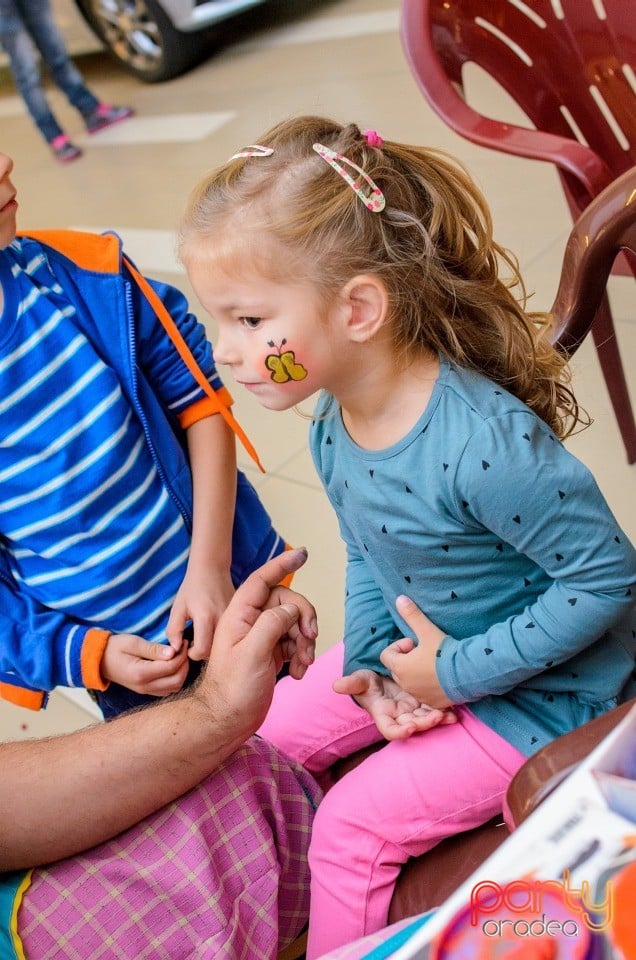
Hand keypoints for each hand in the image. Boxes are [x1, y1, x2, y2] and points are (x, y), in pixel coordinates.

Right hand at [101, 634, 189, 695]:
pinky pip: (167, 689)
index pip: (171, 667)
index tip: (184, 642)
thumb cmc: (114, 648)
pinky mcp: (146, 691)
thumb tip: (173, 652)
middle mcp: (144, 686)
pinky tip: (172, 664)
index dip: (182, 654)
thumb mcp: (132, 642)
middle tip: (184, 649)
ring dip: (181, 672)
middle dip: (184, 664)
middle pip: (177, 680)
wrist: (98, 661)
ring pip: (174, 687)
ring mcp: (145, 691)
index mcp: (140, 674)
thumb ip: (153, 649)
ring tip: (179, 655)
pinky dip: (175, 678)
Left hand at [166, 566, 234, 659]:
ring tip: (203, 633)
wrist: (212, 569)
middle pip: (213, 651)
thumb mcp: (177, 608)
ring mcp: (233, 619)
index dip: (191, 653)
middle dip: (201, 650)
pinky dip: (221, 636)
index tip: (186, 644)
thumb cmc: (192, 588)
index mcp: (205, 617)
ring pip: (223, 644)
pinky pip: (231, 635)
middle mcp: (222, 620)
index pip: (201, 651)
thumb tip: (176, 650)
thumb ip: (173, 630)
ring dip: (211, 644)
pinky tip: (213, 627)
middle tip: (193, 640)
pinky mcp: (239, 617)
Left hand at [199, 548, 317, 732]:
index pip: (263, 580)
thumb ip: (272, 623)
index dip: (283, 564)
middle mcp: (250, 621)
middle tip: (310, 638)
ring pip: (294, 623)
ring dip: (305, 641)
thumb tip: (291, 610)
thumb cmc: (233, 689)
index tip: (304, 552)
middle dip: (303, 617)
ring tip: (303, 663)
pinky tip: (299, 672)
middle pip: (287, 602)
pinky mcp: (271, 652)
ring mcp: (261, 637)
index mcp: (240, 614)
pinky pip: (294, 642)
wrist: (228, 720)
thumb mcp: (252, 653)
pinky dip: (302, 654)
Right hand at [333, 669, 455, 739]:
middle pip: (413, 727)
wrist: (383, 676)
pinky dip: (445, 711)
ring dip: (438, 720)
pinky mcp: (424, 704)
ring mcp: (413, 711)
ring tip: (450, 716)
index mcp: (383, 714)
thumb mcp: (360, 680)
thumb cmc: (368, 682)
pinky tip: (455, 709)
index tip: (409, 728)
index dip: (400, 732)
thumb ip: (352, 683)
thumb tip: (336, 685)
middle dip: (425, 724)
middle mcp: (399, 717)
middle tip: (436, 717)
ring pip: (426, 720)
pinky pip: (436, 710)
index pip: (390, 730)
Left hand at [379, 595, 452, 708]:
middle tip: (425, 651)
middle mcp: (406, 684)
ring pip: (410, 682)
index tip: (414, 642)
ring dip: (416, 672)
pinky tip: (442, 677)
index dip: (399, 646)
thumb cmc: (445, 652)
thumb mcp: (427, 630)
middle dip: (407, 659)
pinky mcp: (433, 703)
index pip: (386, 655)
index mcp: (400, 667)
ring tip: (434, 663)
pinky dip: (428, 686)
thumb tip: (399, 598)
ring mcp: (419, 695)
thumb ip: (412, 615)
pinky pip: (424, 693)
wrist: (469, 674)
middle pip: (398, 668)